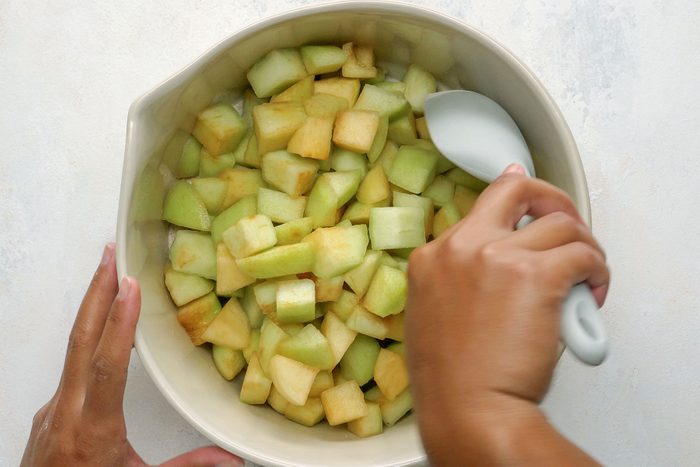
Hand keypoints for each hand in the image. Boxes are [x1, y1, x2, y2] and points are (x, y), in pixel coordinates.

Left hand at [21, 243, 241, 466]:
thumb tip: (231, 459)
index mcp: (93, 430)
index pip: (107, 366)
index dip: (120, 324)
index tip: (130, 286)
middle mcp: (67, 412)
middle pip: (80, 342)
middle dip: (96, 292)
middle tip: (110, 254)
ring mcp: (53, 409)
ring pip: (71, 349)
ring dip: (90, 308)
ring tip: (107, 275)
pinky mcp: (50, 412)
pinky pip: (69, 365)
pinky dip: (87, 336)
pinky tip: (100, 327)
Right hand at [406, 165, 608, 465]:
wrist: (468, 408)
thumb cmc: (450, 379)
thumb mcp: (431, 314)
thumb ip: (455, 281)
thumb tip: (489, 271)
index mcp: (432, 257)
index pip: (479, 210)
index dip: (512, 208)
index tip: (530, 208)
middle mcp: (462, 246)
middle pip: (516, 189)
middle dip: (550, 197)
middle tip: (567, 219)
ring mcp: (499, 256)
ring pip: (561, 225)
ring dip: (583, 246)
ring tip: (586, 274)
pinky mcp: (538, 275)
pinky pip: (584, 254)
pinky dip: (597, 271)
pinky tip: (592, 291)